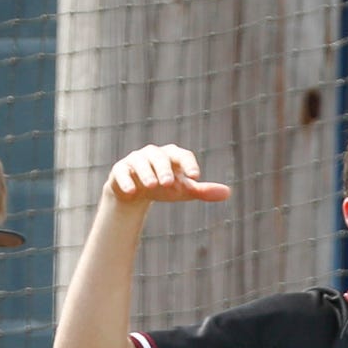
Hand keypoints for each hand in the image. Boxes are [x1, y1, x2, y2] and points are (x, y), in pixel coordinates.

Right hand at [105, 144, 230, 206]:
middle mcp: (153, 154)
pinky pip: (122, 172)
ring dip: (147, 173)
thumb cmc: (165, 187)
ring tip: (152, 185)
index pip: (182, 155)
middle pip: (160, 157)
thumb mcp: (184, 190)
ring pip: (140, 162)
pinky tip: (132, 192)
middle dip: (164, 169)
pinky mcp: (120, 170)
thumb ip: (203, 191)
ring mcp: (135, 160)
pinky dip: (127, 181)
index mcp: (172, 156)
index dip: (189, 164)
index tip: (195, 176)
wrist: (137, 193)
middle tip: (168, 183)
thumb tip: (228, 193)